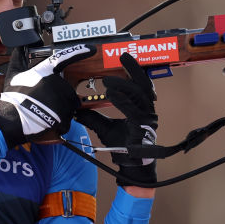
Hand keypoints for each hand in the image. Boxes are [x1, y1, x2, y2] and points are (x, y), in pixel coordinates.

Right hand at [0, 44, 95, 146]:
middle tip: (43, 102)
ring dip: (60, 109)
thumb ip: (18, 60)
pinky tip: (47, 121)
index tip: (90, 48)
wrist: (11, 120)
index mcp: (46, 72)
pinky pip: (67, 119)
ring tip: (44, 111)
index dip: (79, 51)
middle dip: (58, 96)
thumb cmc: (12, 98)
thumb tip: (17, 48)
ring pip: (68, 104)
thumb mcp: (13, 75)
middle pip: (66, 88)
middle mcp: (57, 83)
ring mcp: (62, 100)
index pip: (65, 58)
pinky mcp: (64, 115)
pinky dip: (59, 123)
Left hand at [75, 52, 157, 185]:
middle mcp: (147, 111)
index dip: (132, 71)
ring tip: (107, 80)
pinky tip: (111, 95)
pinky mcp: (142, 127)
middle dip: (134, 69)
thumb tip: (78, 110)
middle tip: (123, 57)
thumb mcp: (104, 128)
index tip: (123, 59)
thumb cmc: (123, 148)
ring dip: (123, 85)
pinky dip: (122, 101)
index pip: (138, 85)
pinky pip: (133, 110)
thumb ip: (94, 117)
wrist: (131, 166)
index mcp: (140, 108)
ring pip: (138, 95)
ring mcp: (146, 119)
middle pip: (144, 85)